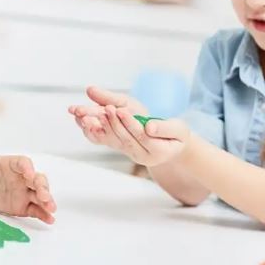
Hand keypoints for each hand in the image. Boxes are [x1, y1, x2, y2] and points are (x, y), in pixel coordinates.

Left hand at [0, 153, 55, 223]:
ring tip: (52, 209)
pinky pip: (35, 209)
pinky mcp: (24, 205)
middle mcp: (24, 178)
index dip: (28, 168)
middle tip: (45, 196)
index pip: (24, 164)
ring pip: (40, 195)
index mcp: (13, 165)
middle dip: (42, 187)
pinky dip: (43, 214)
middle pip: (37, 180)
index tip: (30, 175)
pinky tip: (49, 219)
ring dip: (47, 201)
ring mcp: (25, 192)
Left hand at [68, 87, 188, 166]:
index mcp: (159, 151)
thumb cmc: (177, 136)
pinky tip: (85, 119)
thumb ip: (165, 127)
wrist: (171, 145)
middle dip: (114, 123)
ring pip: (115, 140)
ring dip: (103, 126)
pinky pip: (108, 141)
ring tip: (93, 113)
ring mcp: (131, 154)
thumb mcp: (179, 129)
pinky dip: (95, 131)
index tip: (120, 110)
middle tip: (105, 108)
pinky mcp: (122, 148)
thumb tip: (148, 126)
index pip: (142, 136)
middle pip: (125, 139)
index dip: (130, 123)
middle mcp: (142, 156)